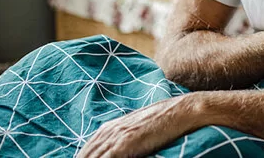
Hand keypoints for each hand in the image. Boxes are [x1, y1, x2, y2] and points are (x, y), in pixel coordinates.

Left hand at [78, 94, 202, 157]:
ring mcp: (117, 136)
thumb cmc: (165, 119)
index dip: (82, 157)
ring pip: (91, 156)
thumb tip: (120, 149)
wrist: (182, 110)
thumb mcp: (139, 128)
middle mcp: (110, 130)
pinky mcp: (125, 142)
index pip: (87, 150)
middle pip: (85, 154)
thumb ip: (126, 137)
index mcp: (110, 127)